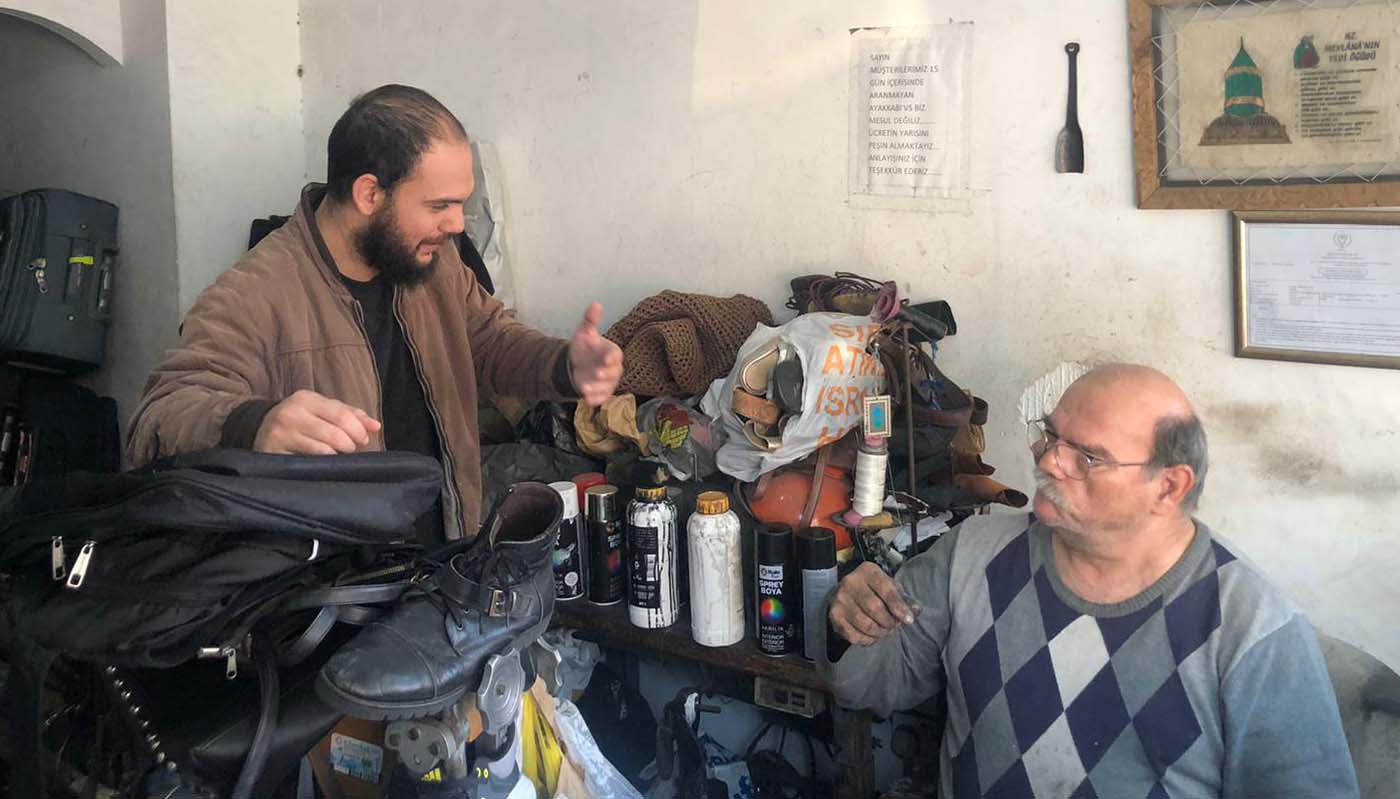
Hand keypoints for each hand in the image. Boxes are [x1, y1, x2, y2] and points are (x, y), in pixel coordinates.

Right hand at [253, 389, 382, 454]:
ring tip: (336, 455)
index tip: (363, 440)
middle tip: (350, 449)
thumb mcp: (322, 410)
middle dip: (349, 445)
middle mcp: (291, 413)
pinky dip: (320, 464)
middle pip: (335, 435)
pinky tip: (320, 463)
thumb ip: (350, 415)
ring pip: (323, 451)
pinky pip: (308, 463)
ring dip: (337, 456)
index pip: (342, 415)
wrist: (259, 429)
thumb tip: (375, 426)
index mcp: (306, 399)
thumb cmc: (300, 420)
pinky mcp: (274, 453)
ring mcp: (281, 434)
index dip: (358, 430)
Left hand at [569, 302, 622, 406]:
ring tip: (585, 388)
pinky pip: (601, 397)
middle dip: (606, 373)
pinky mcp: (602, 392)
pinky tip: (587, 400)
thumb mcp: (585, 332)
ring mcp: (608, 382)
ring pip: (607, 387)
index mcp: (611, 352)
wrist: (577, 365)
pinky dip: (595, 399)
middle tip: (597, 373)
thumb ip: (590, 320)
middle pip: (614, 372)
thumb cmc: (585, 348)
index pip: (615, 354)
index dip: (612, 356)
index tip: (607, 358)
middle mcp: (613, 368)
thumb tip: (595, 304)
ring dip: (598, 388)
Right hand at [829, 562, 915, 645]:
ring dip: (880, 632)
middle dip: (889, 622)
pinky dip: (868, 640)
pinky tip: (873, 635)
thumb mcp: (889, 587)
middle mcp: (850, 583)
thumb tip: (916, 610)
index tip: (908, 620)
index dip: (899, 607)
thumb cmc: (872, 590)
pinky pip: (854, 635)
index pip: (886, 590)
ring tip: (885, 630)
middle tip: (894, 626)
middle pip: (875, 608)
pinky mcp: (834, 616)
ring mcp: (840, 600)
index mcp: (867, 571)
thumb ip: (903, 599)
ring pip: (865, 624)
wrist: (846, 593)